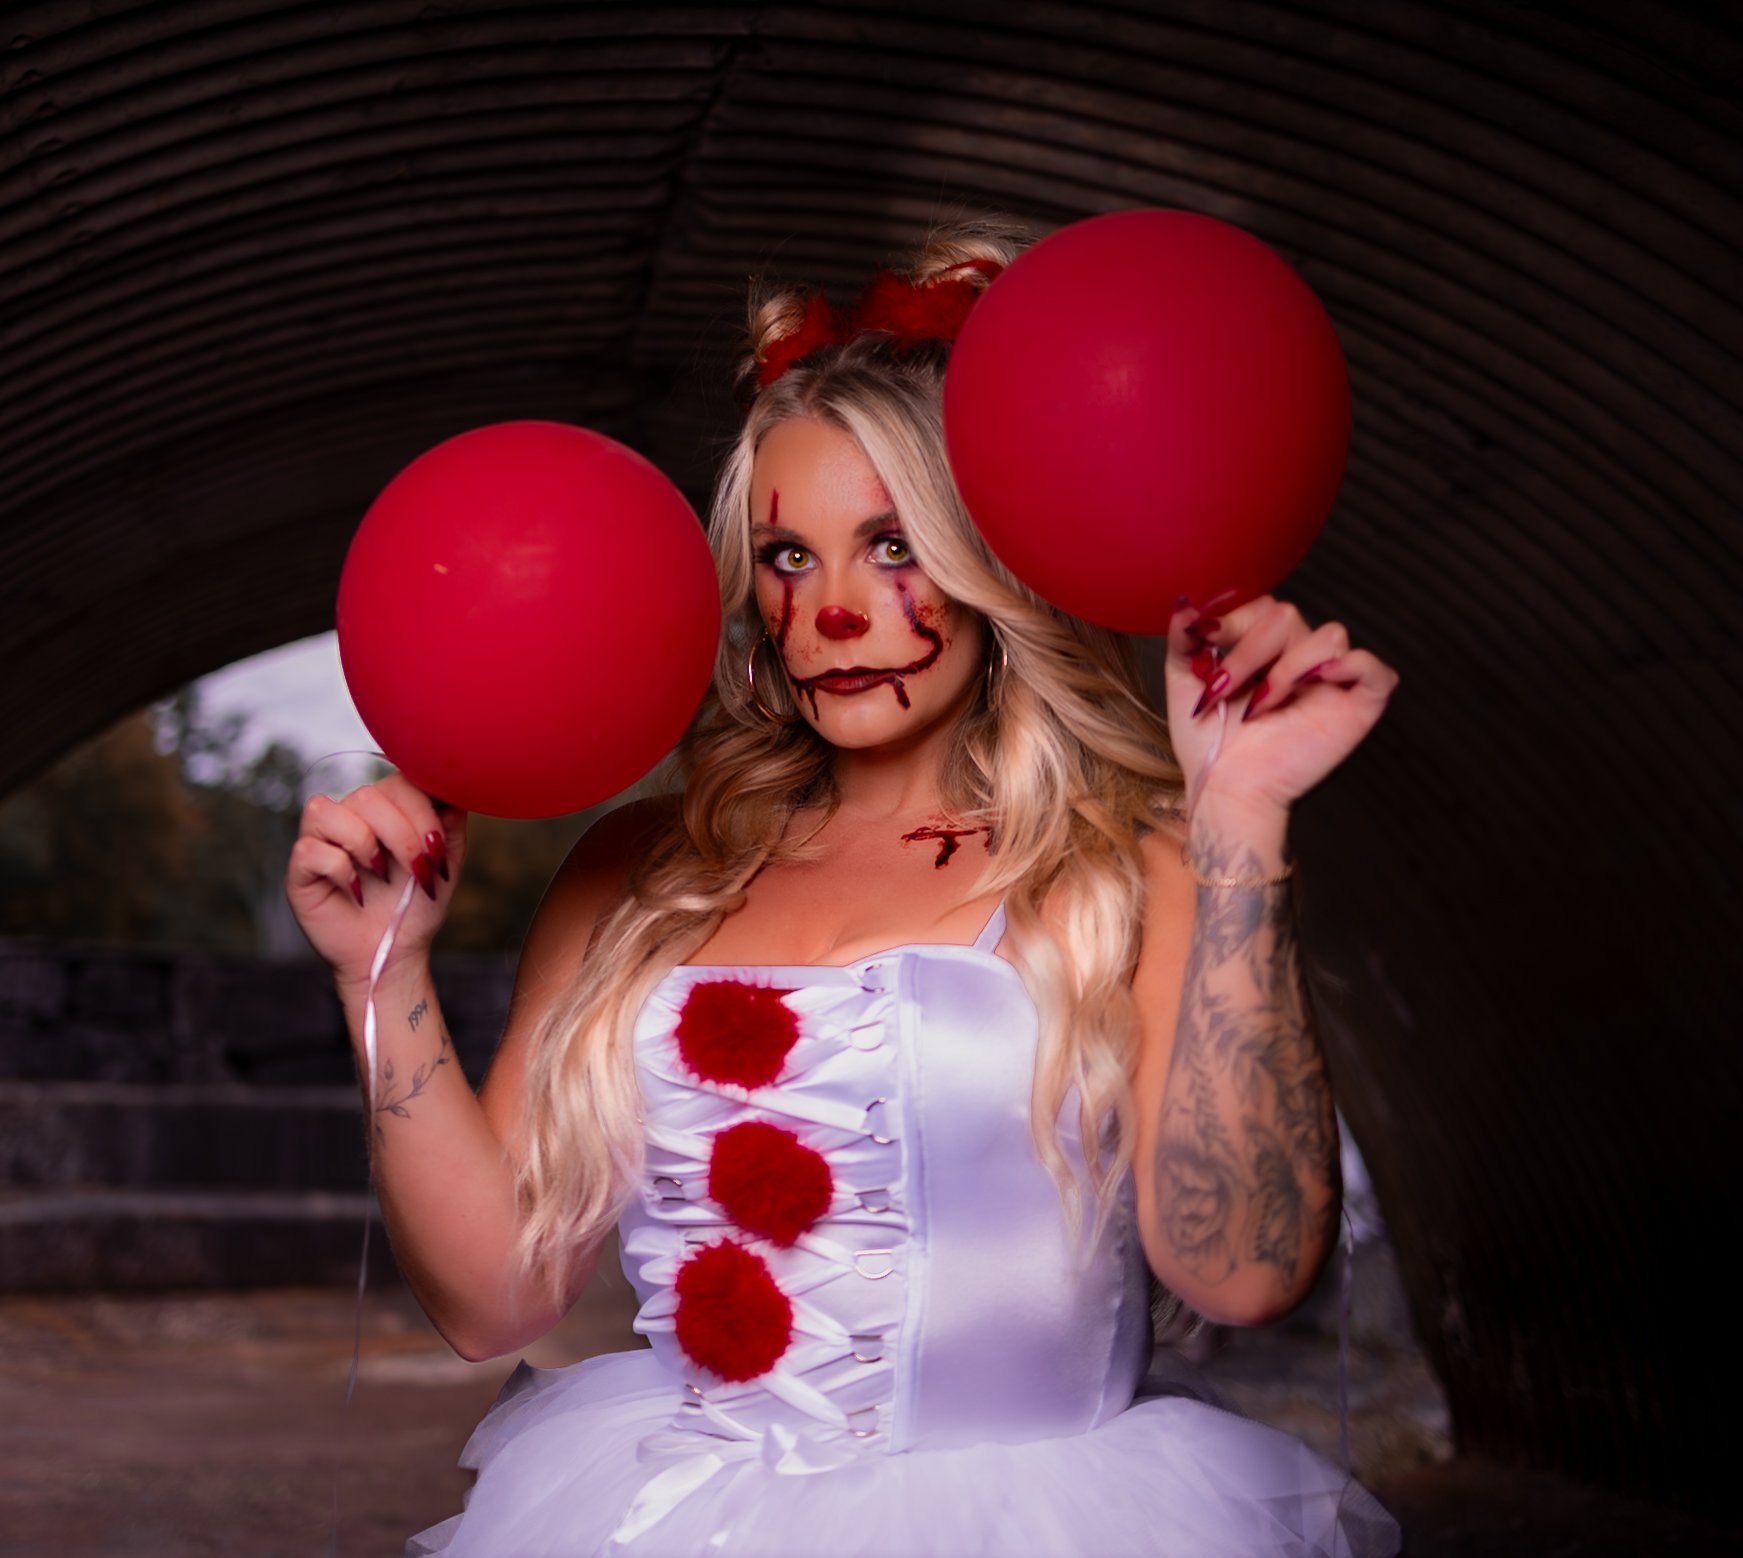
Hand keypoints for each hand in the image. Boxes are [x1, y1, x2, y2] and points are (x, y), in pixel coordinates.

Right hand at [284, 771, 466, 987]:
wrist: (395, 951)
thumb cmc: (416, 904)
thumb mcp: (445, 862)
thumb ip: (450, 822)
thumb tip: (452, 786)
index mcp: (385, 808)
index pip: (397, 779)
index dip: (421, 811)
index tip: (437, 849)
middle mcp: (349, 816)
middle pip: (366, 795)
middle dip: (401, 834)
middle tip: (418, 869)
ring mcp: (320, 840)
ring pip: (325, 809)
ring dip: (364, 843)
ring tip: (382, 874)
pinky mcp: (300, 870)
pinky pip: (309, 849)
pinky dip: (340, 869)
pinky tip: (357, 892)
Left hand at [1163, 595, 1398, 817]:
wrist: (1224, 790)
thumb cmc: (1208, 745)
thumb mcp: (1184, 686)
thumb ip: (1182, 641)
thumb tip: (1184, 606)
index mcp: (1266, 651)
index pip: (1263, 606)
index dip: (1235, 619)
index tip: (1206, 640)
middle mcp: (1300, 660)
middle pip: (1289, 616)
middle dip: (1248, 651)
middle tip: (1224, 689)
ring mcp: (1330, 683)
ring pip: (1330, 634)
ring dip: (1287, 666)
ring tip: (1262, 704)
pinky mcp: (1356, 709)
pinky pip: (1377, 670)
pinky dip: (1354, 665)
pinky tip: (1319, 680)